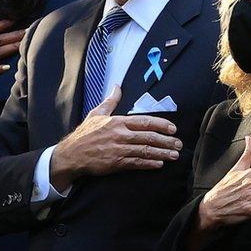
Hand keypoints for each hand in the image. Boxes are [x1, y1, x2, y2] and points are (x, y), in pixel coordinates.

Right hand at [51, 86, 181, 191]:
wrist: (72, 154)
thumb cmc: (84, 134)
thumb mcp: (96, 114)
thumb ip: (110, 101)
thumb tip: (117, 87)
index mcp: (118, 122)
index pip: (145, 122)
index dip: (161, 125)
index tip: (173, 128)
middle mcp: (121, 135)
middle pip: (149, 137)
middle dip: (167, 141)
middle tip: (179, 143)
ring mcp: (119, 150)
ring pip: (146, 151)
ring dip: (162, 153)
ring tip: (174, 155)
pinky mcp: (116, 163)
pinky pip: (137, 163)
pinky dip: (149, 164)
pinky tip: (159, 164)